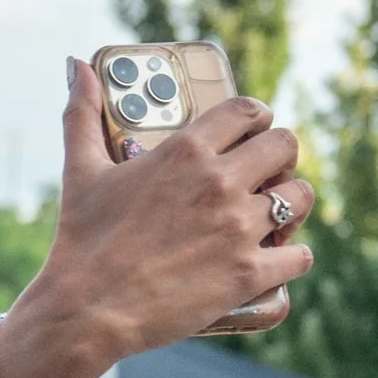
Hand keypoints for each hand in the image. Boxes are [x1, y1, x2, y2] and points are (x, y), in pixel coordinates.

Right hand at [4, 65, 313, 377]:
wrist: (84, 311)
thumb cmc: (81, 240)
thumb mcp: (80, 171)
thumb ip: (81, 114)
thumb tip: (75, 66)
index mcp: (186, 151)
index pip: (248, 110)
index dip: (256, 118)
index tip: (251, 132)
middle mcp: (220, 182)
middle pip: (287, 146)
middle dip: (280, 159)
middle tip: (264, 176)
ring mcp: (239, 228)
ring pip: (302, 197)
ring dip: (293, 205)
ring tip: (275, 217)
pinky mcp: (248, 273)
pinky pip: (301, 256)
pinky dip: (293, 258)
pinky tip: (279, 259)